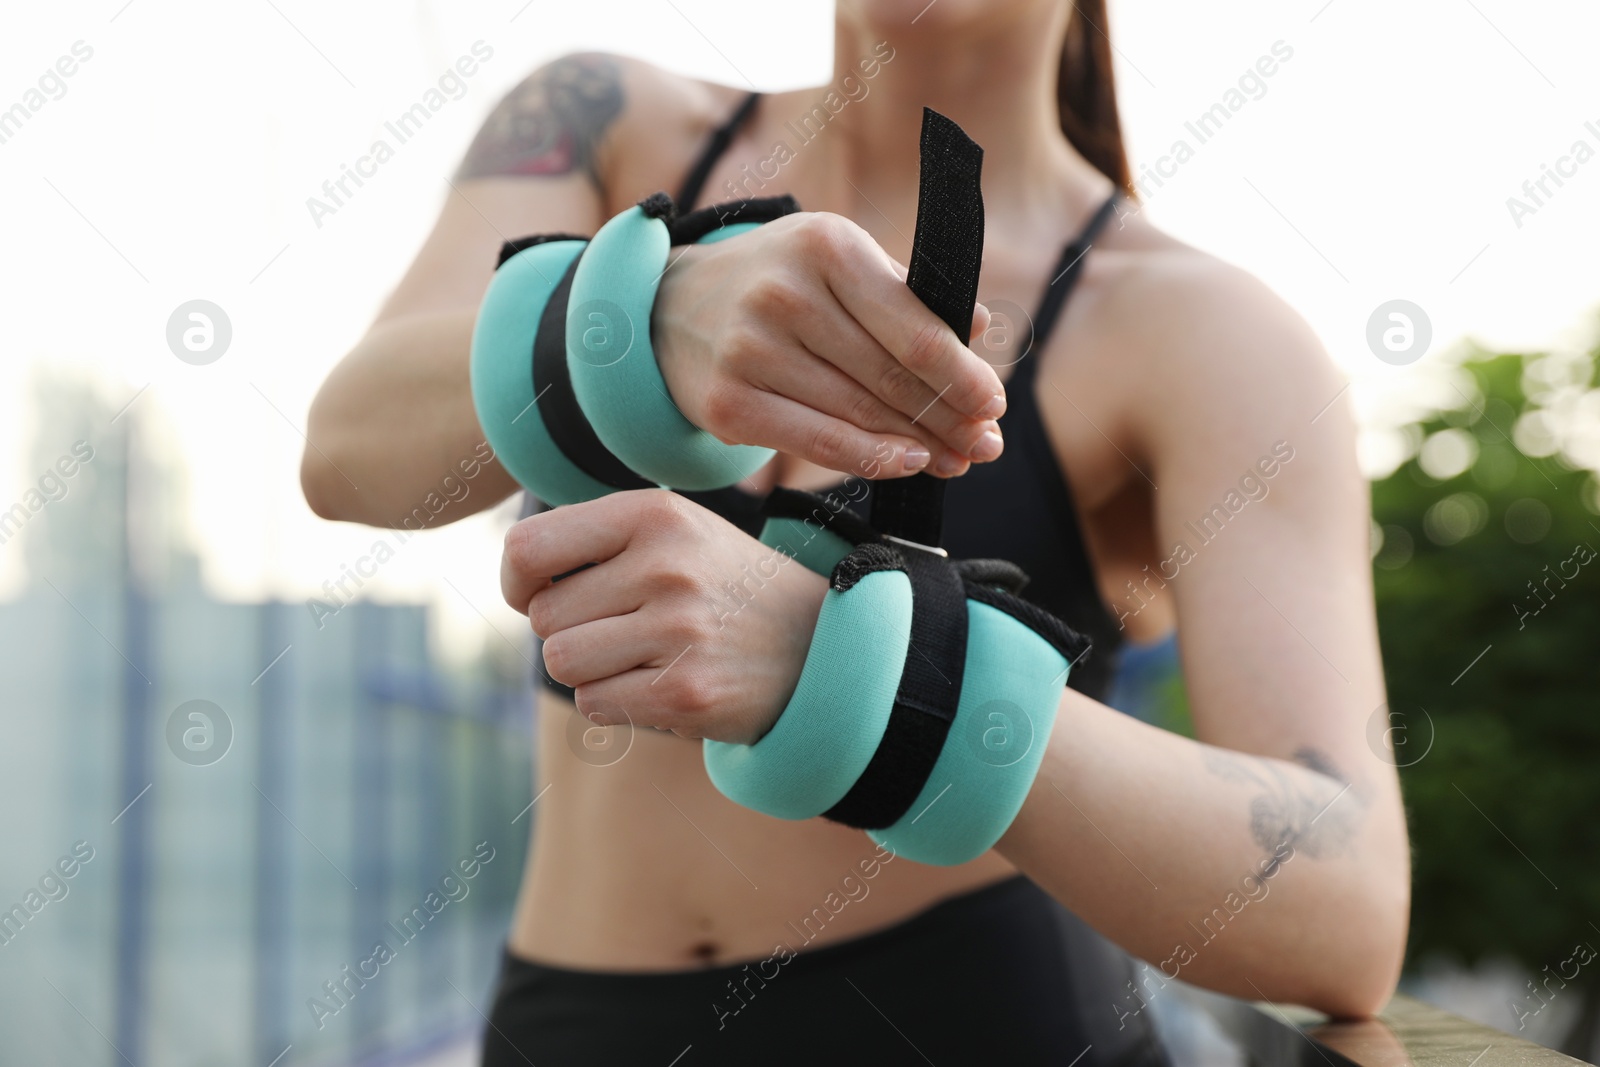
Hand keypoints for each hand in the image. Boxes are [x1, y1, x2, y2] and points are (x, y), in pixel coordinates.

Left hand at [501, 489, 827, 743]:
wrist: (821, 644)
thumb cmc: (722, 586)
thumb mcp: (673, 531)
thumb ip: (593, 536)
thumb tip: (512, 573)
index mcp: (655, 514)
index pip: (527, 549)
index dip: (516, 581)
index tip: (536, 593)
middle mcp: (666, 565)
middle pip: (543, 616)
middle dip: (570, 628)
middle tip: (628, 627)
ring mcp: (679, 630)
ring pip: (562, 662)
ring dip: (590, 668)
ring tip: (643, 655)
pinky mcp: (685, 692)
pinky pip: (593, 702)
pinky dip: (614, 700)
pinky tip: (661, 683)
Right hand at [653, 211, 1002, 479]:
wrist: (671, 307)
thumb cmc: (780, 282)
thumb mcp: (838, 261)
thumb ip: (906, 293)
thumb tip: (977, 328)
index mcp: (825, 247)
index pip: (910, 327)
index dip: (960, 373)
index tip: (994, 402)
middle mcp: (784, 296)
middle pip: (888, 377)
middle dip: (947, 417)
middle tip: (985, 443)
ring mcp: (750, 352)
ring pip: (858, 414)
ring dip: (918, 445)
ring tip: (956, 459)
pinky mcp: (728, 404)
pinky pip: (817, 442)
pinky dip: (870, 458)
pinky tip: (907, 463)